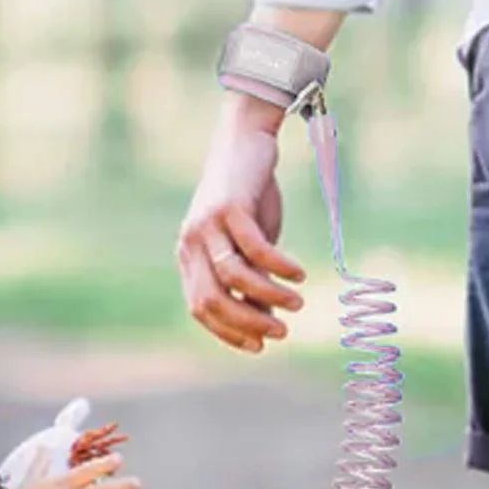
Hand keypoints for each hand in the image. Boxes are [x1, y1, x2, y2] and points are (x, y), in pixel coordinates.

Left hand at [177, 98, 306, 353]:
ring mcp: (207, 225)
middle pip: (213, 299)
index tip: (259, 346)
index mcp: (189, 258)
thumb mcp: (248, 246)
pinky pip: (255, 248)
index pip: (201, 309)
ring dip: (269, 297)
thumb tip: (265, 320)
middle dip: (248, 323)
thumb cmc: (249, 198)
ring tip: (298, 304)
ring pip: (235, 277)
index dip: (229, 332)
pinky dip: (279, 266)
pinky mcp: (229, 207)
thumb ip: (251, 280)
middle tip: (281, 334)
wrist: (246, 141)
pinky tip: (299, 275)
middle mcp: (191, 244)